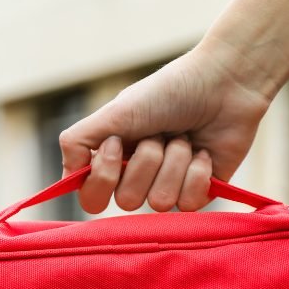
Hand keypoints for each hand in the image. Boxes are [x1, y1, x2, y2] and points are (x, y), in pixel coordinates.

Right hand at [59, 45, 270, 213]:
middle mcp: (138, 178)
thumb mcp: (115, 112)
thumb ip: (77, 142)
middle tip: (160, 134)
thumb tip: (64, 180)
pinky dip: (196, 172)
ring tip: (184, 138)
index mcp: (113, 159)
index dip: (104, 176)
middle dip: (146, 161)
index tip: (117, 143)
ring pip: (159, 203)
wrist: (224, 83)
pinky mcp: (199, 193)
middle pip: (126, 201)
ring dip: (174, 162)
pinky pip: (188, 204)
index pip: (92, 198)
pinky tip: (204, 152)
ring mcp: (169, 187)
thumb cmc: (169, 92)